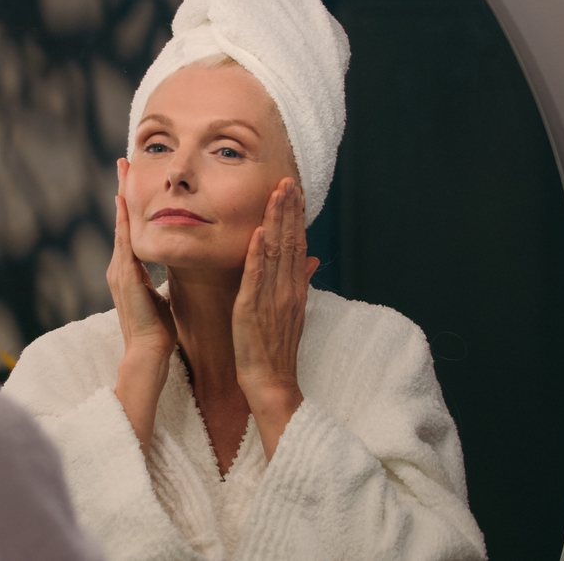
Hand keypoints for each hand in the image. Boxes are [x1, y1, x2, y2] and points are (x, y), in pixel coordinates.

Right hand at [108, 158, 175, 455]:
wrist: (148, 356)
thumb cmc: (158, 332)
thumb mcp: (159, 298)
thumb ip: (159, 282)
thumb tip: (170, 269)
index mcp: (130, 272)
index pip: (129, 230)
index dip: (129, 204)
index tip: (133, 178)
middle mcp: (120, 268)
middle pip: (121, 221)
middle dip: (122, 191)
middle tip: (123, 161)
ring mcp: (120, 273)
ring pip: (121, 227)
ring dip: (122, 199)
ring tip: (123, 172)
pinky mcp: (125, 279)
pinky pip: (125, 243)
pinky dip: (124, 222)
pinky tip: (126, 203)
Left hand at [232, 179, 318, 459]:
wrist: (271, 384)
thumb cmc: (274, 351)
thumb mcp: (291, 313)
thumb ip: (299, 283)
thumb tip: (311, 260)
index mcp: (294, 289)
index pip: (297, 245)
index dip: (295, 217)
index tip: (294, 190)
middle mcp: (287, 289)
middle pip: (291, 242)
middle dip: (289, 209)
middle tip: (288, 180)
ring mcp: (272, 299)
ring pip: (276, 253)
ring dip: (277, 222)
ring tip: (277, 194)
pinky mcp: (252, 310)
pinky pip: (256, 278)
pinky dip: (258, 255)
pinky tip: (258, 233)